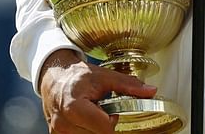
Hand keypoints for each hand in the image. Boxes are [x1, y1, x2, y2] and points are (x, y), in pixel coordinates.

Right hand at [38, 50, 157, 133]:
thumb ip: (128, 85)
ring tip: (90, 113)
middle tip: (99, 109)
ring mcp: (58, 132)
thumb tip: (151, 91)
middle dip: (103, 125)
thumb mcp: (104, 77)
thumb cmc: (77, 77)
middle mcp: (63, 123)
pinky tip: (84, 119)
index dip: (112, 120)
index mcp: (74, 107)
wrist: (53, 78)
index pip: (104, 128)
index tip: (110, 111)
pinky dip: (86, 130)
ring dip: (94, 128)